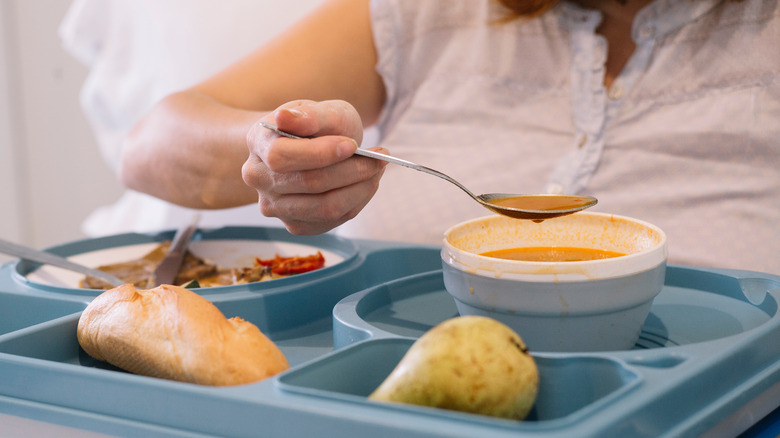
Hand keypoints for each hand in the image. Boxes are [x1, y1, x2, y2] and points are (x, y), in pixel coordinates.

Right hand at [242, 100, 386, 234]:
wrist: (309, 147)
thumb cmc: (314, 126)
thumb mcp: (317, 109)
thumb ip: (307, 115)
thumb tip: (285, 118)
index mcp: (258, 142)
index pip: (282, 156)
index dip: (320, 153)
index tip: (353, 145)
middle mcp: (258, 178)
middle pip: (309, 183)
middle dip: (352, 171)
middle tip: (380, 158)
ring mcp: (274, 206)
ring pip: (324, 207)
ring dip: (360, 189)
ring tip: (377, 170)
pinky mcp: (295, 224)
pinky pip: (331, 220)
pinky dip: (356, 202)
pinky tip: (365, 185)